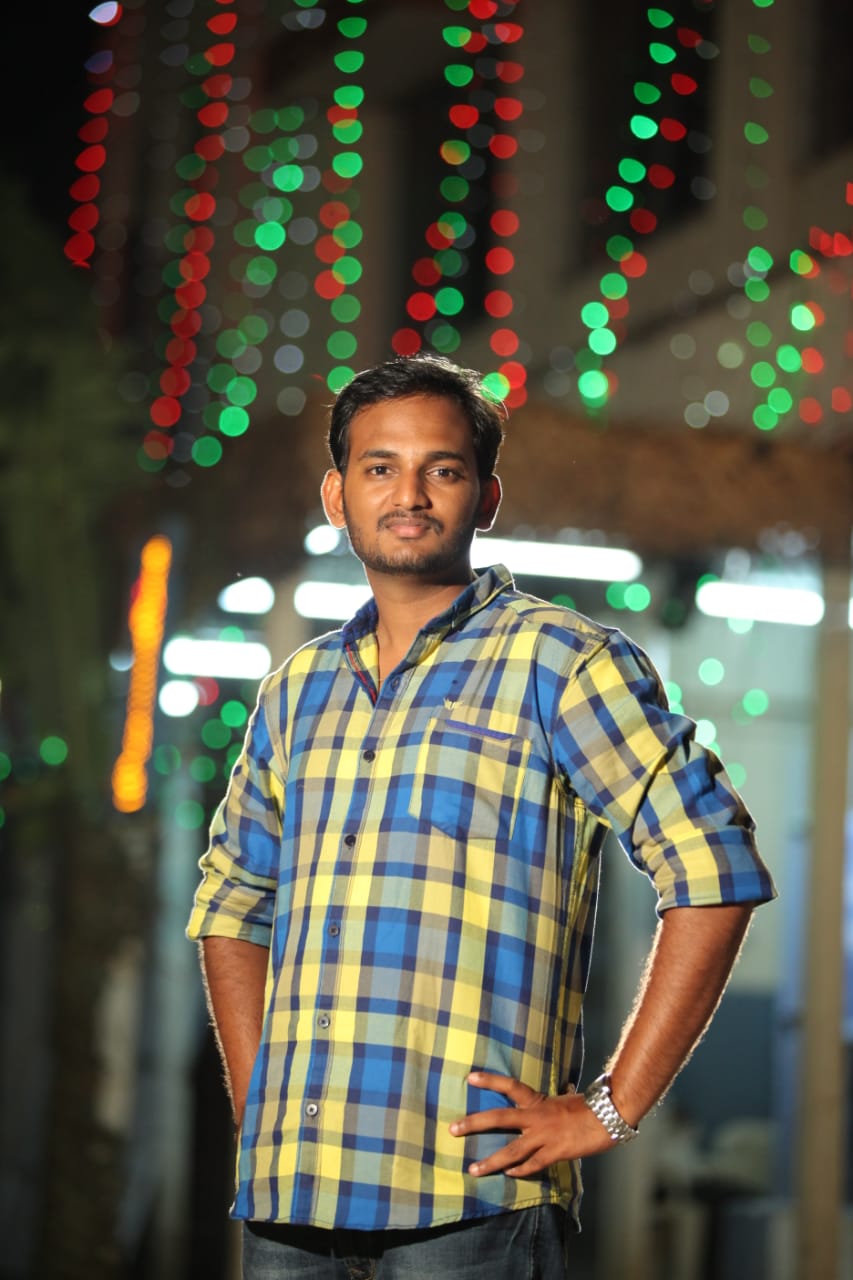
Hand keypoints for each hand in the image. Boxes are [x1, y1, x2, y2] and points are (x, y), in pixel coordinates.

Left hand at [449, 1071, 613, 1177]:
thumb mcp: (567, 1097)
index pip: (509, 1086)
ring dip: (490, 1162)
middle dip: (474, 1124)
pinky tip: (508, 1175)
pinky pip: (532, 1165)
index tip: (470, 1077)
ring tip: (472, 1170)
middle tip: (453, 1129)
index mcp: (538, 1101)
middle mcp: (536, 1117)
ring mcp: (544, 1137)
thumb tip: (560, 1091)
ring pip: (510, 1151)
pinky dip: (519, 1171)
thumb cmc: (589, 1106)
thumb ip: (555, 1099)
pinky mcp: (554, 1153)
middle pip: (499, 1119)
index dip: (490, 1081)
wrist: (608, 1117)